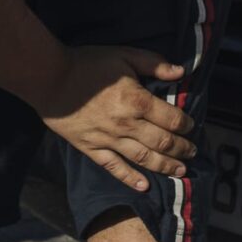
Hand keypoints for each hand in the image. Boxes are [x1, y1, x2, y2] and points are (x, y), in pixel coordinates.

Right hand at [33, 46, 195, 193]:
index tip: (191, 126)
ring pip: (143, 158)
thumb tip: (181, 73)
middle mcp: (126, 124)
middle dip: (181, 149)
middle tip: (192, 152)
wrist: (49, 79)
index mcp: (137, 100)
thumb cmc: (88, 64)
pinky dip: (131, 178)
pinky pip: (114, 168)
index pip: (171, 119)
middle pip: (162, 142)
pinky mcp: (91, 148)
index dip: (185, 125)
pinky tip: (144, 186)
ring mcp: (108, 139)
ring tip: (180, 171)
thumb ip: (153, 63)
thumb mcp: (123, 55)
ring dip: (165, 166)